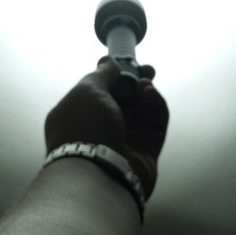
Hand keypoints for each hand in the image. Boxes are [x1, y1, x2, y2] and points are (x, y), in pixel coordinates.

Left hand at [45, 56, 169, 198]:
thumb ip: (102, 74)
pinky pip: (156, 124)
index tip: (125, 62)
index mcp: (79, 115)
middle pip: (124, 101)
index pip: (100, 92)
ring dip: (146, 93)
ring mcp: (125, 142)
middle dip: (136, 82)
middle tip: (148, 70)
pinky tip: (151, 94)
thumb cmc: (84, 128)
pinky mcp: (146, 152)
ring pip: (142, 112)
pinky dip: (156, 107)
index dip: (114, 75)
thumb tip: (109, 62)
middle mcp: (101, 129)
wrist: (97, 173)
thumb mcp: (87, 90)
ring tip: (146, 84)